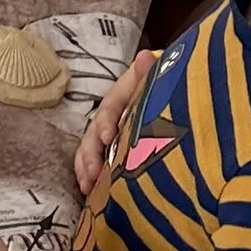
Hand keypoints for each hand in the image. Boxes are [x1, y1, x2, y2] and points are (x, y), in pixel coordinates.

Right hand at [73, 51, 154, 197]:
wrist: (164, 90)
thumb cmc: (160, 83)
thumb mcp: (157, 74)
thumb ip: (149, 71)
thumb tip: (144, 57)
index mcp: (119, 96)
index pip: (109, 108)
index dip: (106, 122)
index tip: (107, 138)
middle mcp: (109, 115)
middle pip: (93, 133)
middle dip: (91, 154)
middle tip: (93, 172)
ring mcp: (108, 132)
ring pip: (90, 149)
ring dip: (86, 167)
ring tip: (87, 186)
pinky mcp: (112, 148)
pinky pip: (96, 161)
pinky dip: (91, 175)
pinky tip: (90, 192)